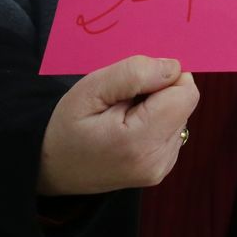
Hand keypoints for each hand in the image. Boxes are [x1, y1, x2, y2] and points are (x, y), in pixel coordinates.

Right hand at [37, 55, 199, 195]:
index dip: (165, 77)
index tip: (134, 84)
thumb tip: (174, 67)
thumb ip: (134, 74)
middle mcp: (158, 161)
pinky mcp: (161, 169)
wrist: (51, 168)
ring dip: (157, 107)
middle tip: (122, 102)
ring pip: (181, 115)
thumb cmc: (66, 126)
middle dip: (158, 92)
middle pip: (184, 103)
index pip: (186, 93)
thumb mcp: (91, 89)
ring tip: (122, 117)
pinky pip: (173, 129)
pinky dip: (155, 122)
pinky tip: (128, 128)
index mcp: (140, 142)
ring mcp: (161, 168)